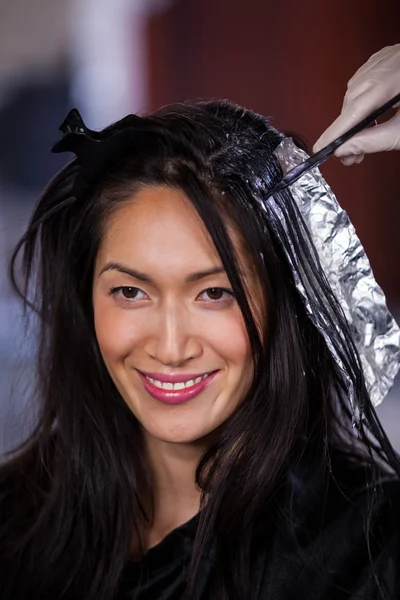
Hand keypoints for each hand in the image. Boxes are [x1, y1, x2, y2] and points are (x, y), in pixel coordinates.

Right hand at [313, 44, 399, 164]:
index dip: (334, 132)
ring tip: (363, 141)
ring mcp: (387, 58)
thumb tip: (344, 150)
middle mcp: (388, 64)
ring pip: (356, 91)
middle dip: (348, 131)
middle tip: (351, 157)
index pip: (355, 110)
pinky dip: (363, 100)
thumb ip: (373, 141)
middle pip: (353, 102)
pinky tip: (371, 115)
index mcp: (394, 81)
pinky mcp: (388, 57)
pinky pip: (364, 79)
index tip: (319, 149)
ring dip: (355, 117)